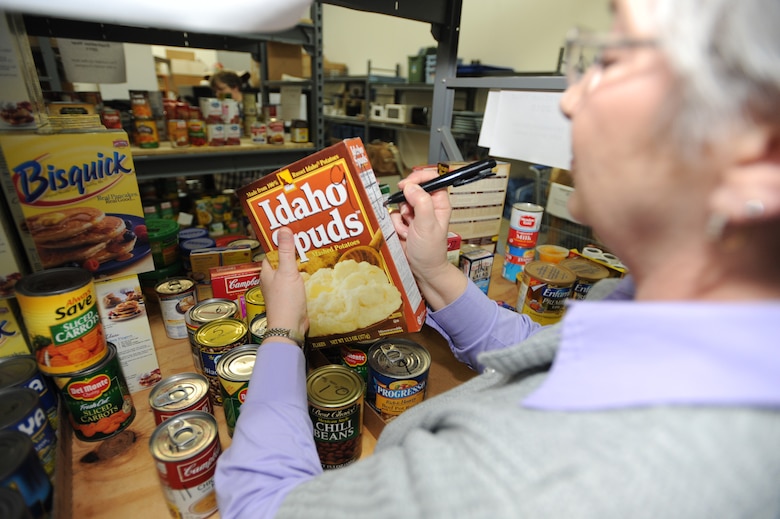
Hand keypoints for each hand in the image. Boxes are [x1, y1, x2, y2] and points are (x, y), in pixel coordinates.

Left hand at [260, 227, 308, 344]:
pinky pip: (297, 283)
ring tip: (313, 254)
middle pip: (282, 262)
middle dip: (293, 253)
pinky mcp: (291, 298)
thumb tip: (282, 229)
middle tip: (307, 241)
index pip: (271, 252)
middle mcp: (272, 280)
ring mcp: (281, 290)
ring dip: (300, 265)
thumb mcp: (287, 272)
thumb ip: (286, 251)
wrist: (289, 327)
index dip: (280, 242)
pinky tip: (314, 274)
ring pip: (290, 273)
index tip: (292, 232)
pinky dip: (304, 277)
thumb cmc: (285, 300)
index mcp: (267, 272)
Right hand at [389, 168, 466, 309]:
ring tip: (408, 232)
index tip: (407, 184)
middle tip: (408, 215)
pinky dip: (395, 226)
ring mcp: (414, 214)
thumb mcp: (428, 226)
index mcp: (439, 203)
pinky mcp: (402, 223)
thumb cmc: (430, 251)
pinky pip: (392, 216)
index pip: (432, 179)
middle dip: (405, 203)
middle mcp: (427, 206)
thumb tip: (410, 187)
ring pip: (399, 204)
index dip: (419, 178)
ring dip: (400, 218)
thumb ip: (421, 203)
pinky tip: (403, 236)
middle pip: (411, 190)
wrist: (422, 271)